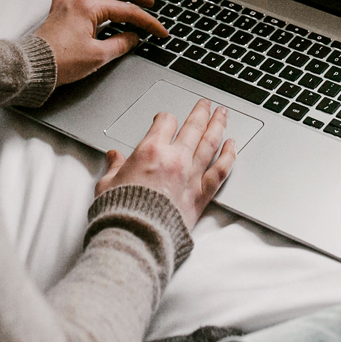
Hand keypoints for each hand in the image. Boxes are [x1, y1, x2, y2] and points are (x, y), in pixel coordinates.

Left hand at [33, 0, 166, 85]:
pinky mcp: (56, 12)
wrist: (32, 68)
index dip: (147, 21)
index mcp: (88, 8)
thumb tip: (132, 38)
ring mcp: (64, 4)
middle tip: (148, 1)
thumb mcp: (98, 56)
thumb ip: (120, 44)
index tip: (158, 30)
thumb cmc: (59, 62)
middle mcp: (76, 0)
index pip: (126, 11)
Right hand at [96, 99, 237, 227]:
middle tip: (205, 104)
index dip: (165, 118)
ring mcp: (191, 175)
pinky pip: (220, 169)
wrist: (137, 237)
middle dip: (200, 112)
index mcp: (150, 151)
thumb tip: (113, 157)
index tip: (166, 119)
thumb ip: (114, 167)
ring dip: (218, 124)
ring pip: (210, 142)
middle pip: (193, 126)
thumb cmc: (122, 212)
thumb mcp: (108, 184)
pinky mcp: (202, 194)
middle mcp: (174, 158)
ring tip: (223, 114)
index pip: (165, 122)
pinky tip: (232, 145)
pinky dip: (229, 155)